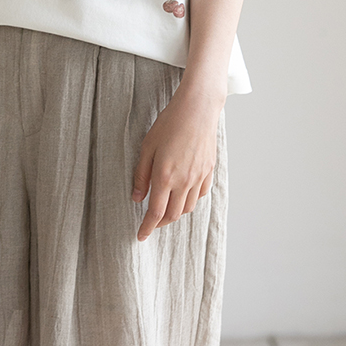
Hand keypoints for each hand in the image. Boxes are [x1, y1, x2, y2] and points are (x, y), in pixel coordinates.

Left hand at [131, 86, 223, 241]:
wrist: (197, 109)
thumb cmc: (169, 124)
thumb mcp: (146, 147)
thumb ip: (141, 175)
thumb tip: (137, 198)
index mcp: (165, 176)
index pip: (155, 212)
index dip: (147, 227)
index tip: (141, 236)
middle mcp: (184, 181)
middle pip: (172, 214)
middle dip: (160, 223)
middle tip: (150, 224)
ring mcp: (198, 177)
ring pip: (187, 208)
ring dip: (175, 214)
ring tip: (165, 210)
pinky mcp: (208, 171)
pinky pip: (199, 195)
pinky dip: (190, 201)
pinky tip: (182, 196)